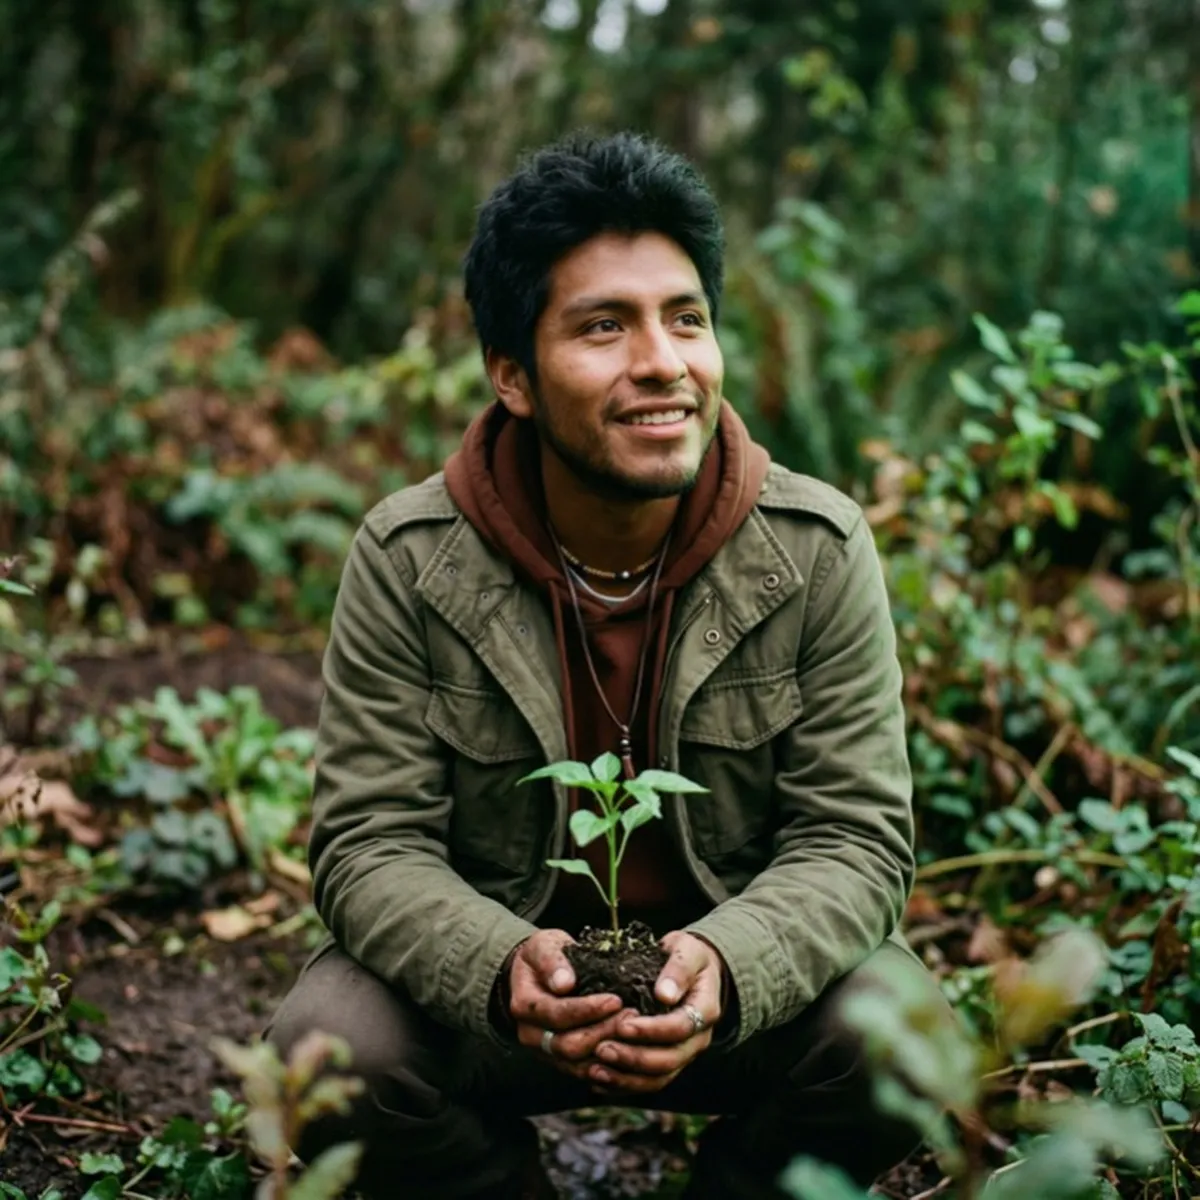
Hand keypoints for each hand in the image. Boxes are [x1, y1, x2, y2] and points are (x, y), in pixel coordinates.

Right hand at [507, 929, 626, 1080]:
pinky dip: (606, 1065)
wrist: (534, 973)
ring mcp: (544, 1051)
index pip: (557, 1014)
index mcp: (524, 1005)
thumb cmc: (543, 955)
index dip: (588, 1010)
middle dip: (603, 1031)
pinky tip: (627, 1050)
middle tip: (632, 1016)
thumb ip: (552, 961)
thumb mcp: (544, 945)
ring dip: (609, 1049)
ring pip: (577, 1064)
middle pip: (568, 1045)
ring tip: (634, 1031)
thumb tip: (564, 983)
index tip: (615, 1000)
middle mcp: (530, 1034)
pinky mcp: (559, 1061)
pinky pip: (583, 1072)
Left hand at [586, 931, 725, 1094]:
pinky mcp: (668, 1063)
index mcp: (705, 1010)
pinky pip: (648, 1082)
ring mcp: (683, 1054)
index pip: (680, 1028)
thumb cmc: (687, 955)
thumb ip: (678, 969)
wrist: (694, 969)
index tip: (622, 1024)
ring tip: (593, 1070)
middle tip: (600, 1048)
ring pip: (658, 1078)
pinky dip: (623, 1085)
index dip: (651, 1030)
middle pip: (669, 1060)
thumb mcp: (686, 950)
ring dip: (625, 1078)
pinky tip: (597, 1080)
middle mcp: (697, 1039)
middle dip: (633, 1058)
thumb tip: (665, 995)